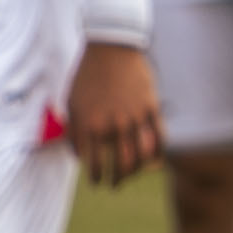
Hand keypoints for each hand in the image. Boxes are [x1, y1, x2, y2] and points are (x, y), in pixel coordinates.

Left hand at [67, 41, 164, 186]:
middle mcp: (113, 124)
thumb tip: (79, 155)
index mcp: (90, 124)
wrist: (110, 48)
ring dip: (137, 171)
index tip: (96, 181)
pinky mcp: (152, 108)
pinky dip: (159, 153)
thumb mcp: (71, 102)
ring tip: (132, 175)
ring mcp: (135, 116)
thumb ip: (75, 130)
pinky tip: (153, 160)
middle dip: (117, 180)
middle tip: (114, 185)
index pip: (94, 162)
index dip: (95, 176)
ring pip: (142, 156)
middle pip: (121, 165)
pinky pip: (160, 138)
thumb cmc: (87, 75)